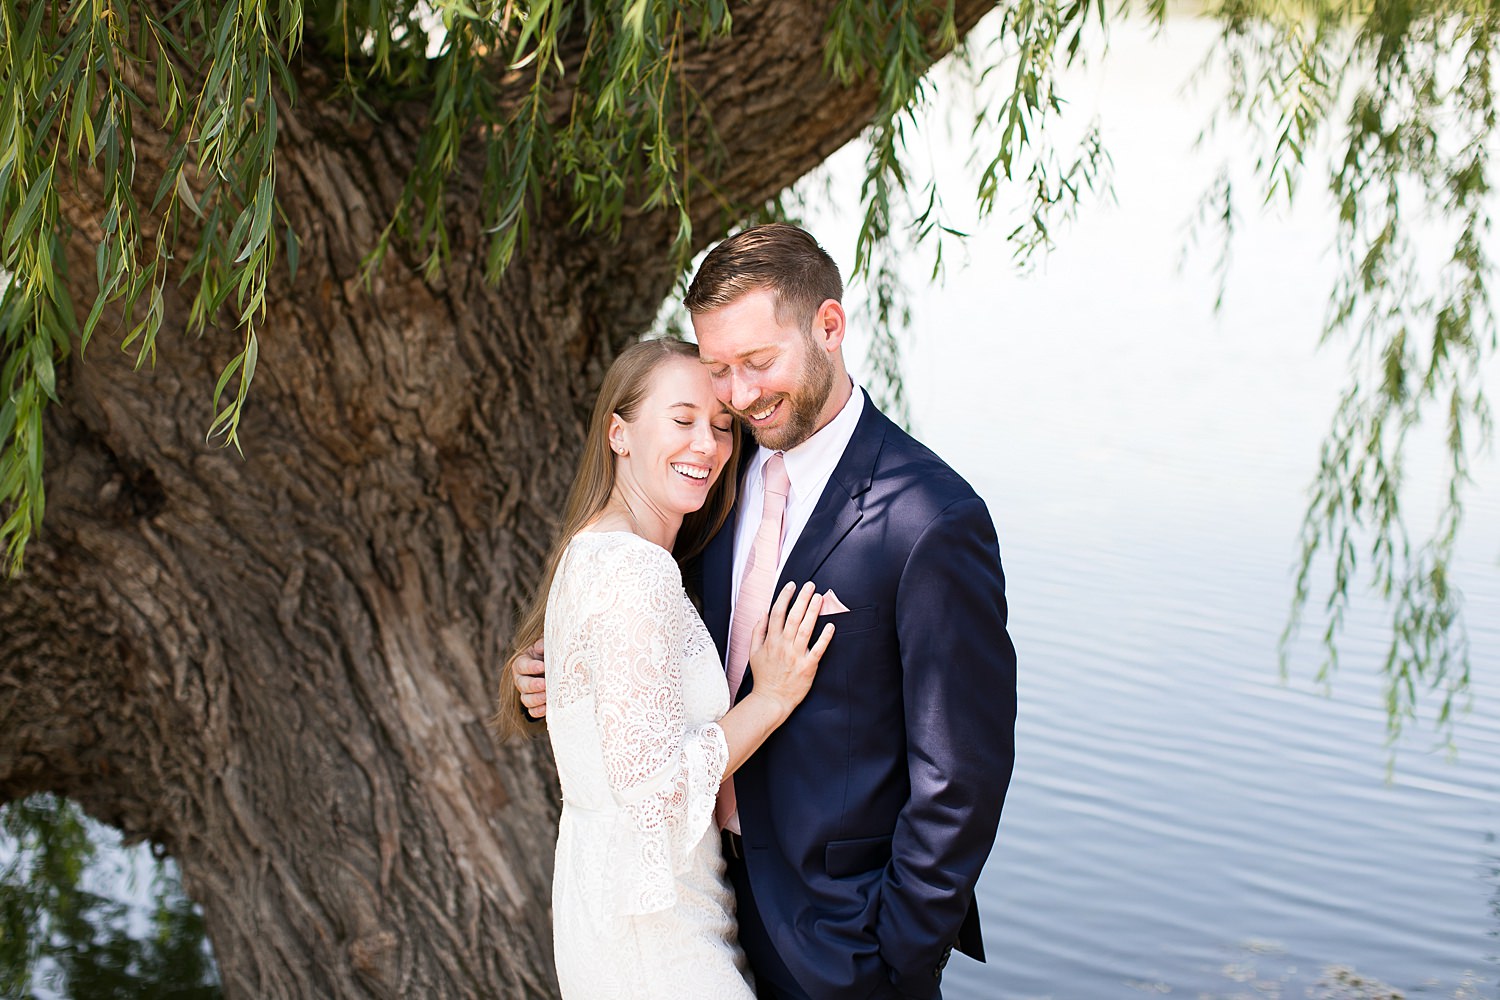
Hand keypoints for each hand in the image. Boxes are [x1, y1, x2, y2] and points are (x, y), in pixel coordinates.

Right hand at [512, 641, 547, 718]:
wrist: (556, 668)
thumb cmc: (549, 654)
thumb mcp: (546, 646)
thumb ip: (542, 644)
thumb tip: (540, 647)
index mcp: (522, 663)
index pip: (522, 665)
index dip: (531, 667)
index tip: (542, 666)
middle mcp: (521, 679)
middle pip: (522, 684)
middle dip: (533, 685)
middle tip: (545, 684)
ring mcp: (526, 693)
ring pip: (525, 699)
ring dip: (536, 699)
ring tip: (546, 697)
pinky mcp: (534, 705)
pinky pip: (532, 711)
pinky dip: (538, 711)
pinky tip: (547, 708)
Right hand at [746, 582, 834, 718]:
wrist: (771, 700)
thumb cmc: (764, 677)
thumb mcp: (753, 653)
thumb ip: (758, 632)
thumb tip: (763, 614)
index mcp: (771, 641)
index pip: (777, 613)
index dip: (784, 597)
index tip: (792, 585)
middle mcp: (783, 646)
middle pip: (793, 617)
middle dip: (802, 599)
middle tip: (810, 585)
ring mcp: (796, 656)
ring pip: (805, 629)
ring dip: (813, 612)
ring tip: (819, 598)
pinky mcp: (808, 667)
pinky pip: (818, 649)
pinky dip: (825, 637)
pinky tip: (831, 626)